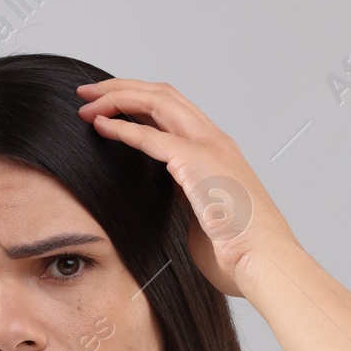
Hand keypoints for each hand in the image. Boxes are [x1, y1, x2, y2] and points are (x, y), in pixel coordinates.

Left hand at [75, 78, 297, 297]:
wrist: (264, 262)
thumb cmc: (239, 252)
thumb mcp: (206, 218)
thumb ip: (189, 201)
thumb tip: (174, 203)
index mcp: (217, 153)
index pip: (174, 111)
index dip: (139, 103)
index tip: (108, 108)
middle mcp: (214, 142)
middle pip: (163, 95)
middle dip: (122, 88)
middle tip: (88, 94)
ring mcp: (208, 147)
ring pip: (157, 102)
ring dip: (118, 98)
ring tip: (87, 103)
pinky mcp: (196, 161)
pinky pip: (150, 136)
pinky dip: (122, 127)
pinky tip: (101, 125)